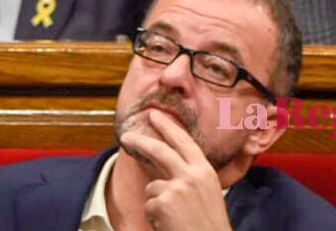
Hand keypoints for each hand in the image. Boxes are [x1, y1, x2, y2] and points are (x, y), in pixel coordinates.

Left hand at [121, 110, 234, 230]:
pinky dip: (155, 217)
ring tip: (174, 219)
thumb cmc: (209, 226)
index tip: (155, 115)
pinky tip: (169, 226)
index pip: (184, 142)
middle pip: (159, 150)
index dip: (168, 127)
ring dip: (157, 203)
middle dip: (140, 141)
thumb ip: (190, 178)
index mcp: (205, 172)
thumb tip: (165, 166)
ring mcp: (176, 188)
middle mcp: (191, 176)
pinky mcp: (162, 202)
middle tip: (126, 137)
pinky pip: (149, 205)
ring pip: (152, 187)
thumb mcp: (208, 195)